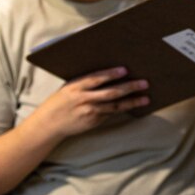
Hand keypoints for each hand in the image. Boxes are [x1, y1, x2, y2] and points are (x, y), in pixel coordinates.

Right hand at [34, 67, 148, 139]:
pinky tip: (135, 105)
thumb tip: (109, 72)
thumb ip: (85, 82)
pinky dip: (123, 109)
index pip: (95, 79)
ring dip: (132, 102)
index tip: (125, 70)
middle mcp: (83, 99)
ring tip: (146, 98)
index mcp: (75, 87)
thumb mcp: (69, 88)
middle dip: (129, 87)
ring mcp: (89, 112)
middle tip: (144, 83)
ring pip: (114, 106)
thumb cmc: (60, 101)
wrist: (48, 124)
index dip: (110, 74)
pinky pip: (111, 114)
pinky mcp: (94, 121)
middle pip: (110, 93)